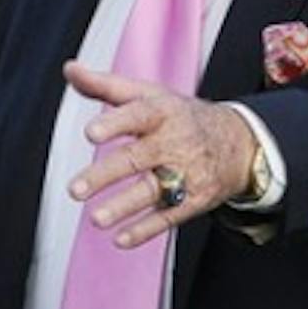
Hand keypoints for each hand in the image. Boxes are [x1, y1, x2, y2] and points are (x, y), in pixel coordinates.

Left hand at [63, 60, 255, 247]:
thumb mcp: (148, 93)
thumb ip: (105, 85)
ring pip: (153, 191)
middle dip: (105, 175)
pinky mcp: (195, 199)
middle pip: (137, 159)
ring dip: (124, 206)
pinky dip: (145, 230)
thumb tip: (69, 69)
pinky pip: (169, 217)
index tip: (90, 133)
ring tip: (96, 219)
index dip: (114, 124)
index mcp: (161, 112)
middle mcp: (173, 142)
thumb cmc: (180, 115)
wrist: (238, 141)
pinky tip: (120, 239)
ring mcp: (186, 173)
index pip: (136, 116)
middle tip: (75, 189)